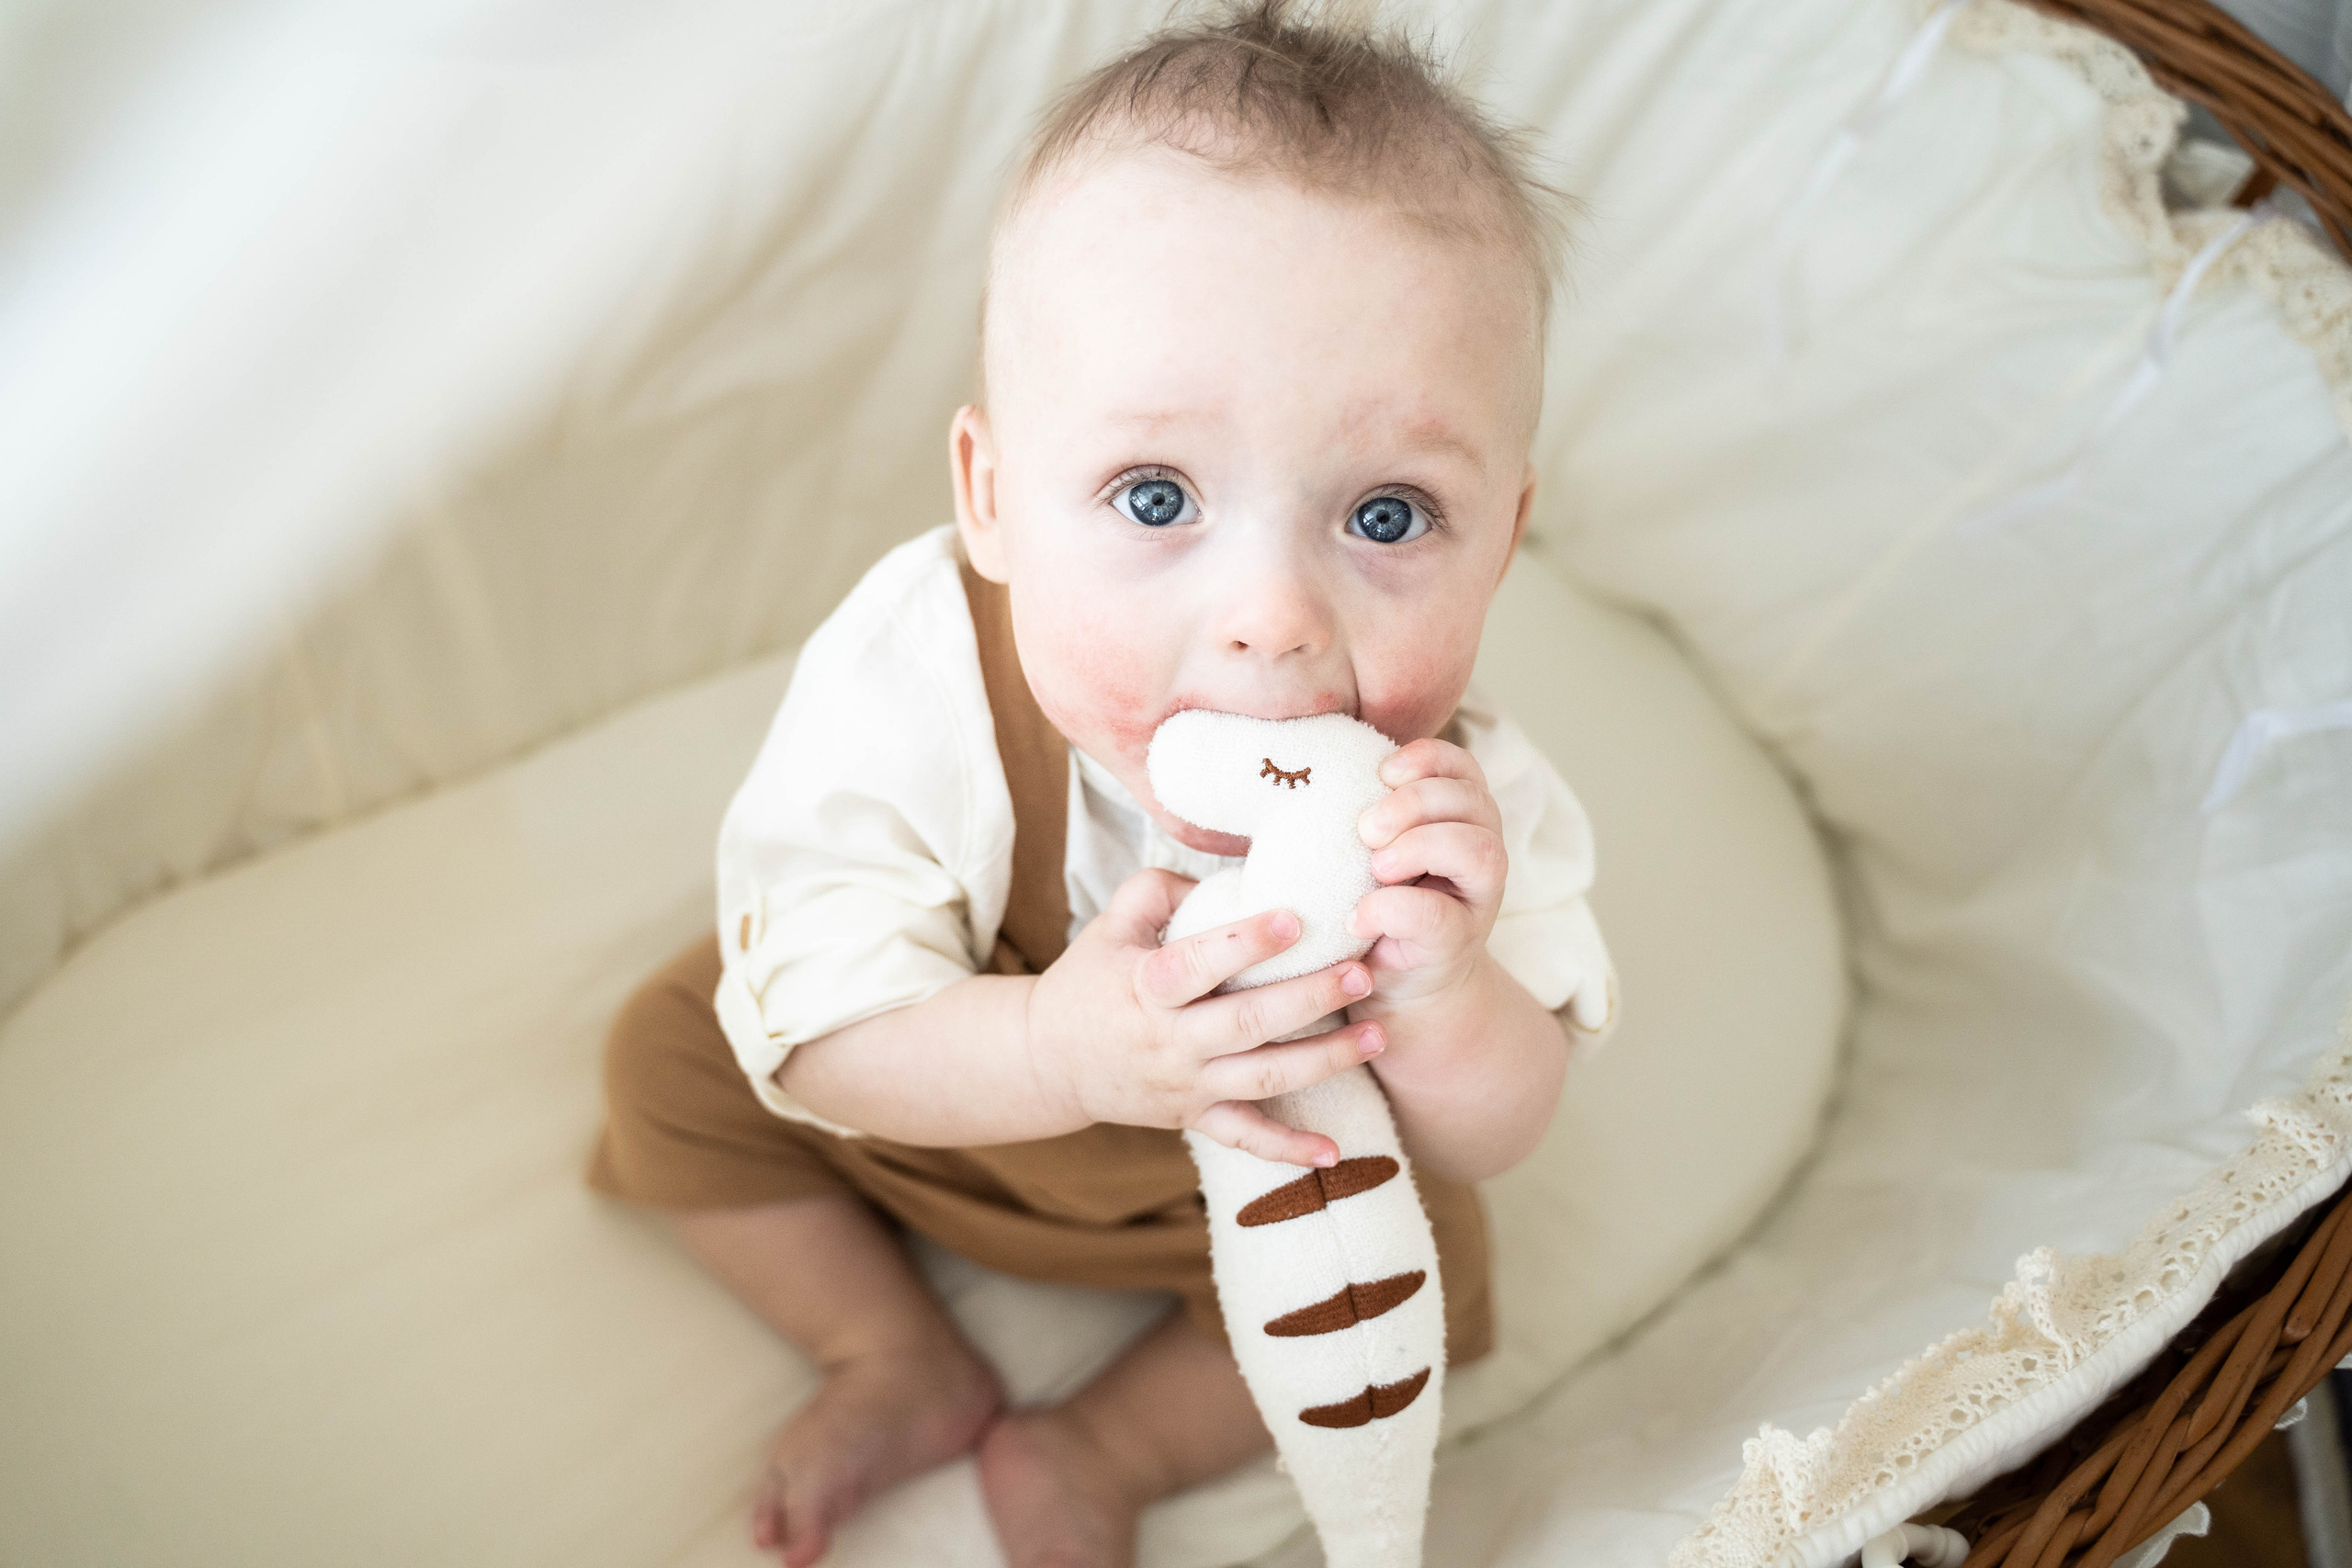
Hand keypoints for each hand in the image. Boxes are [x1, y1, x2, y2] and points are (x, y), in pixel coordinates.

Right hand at [1026, 869, 1385, 1166]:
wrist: (1046, 1061)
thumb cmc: (1088, 980)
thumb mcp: (1110, 923)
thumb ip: (1160, 889)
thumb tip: (1227, 873)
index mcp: (1146, 986)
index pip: (1200, 963)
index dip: (1247, 942)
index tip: (1296, 917)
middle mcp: (1170, 1041)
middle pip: (1249, 1023)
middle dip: (1310, 999)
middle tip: (1362, 973)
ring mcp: (1186, 1085)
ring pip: (1264, 1079)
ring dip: (1326, 1060)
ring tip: (1378, 1034)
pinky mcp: (1195, 1118)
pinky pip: (1247, 1139)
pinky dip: (1290, 1151)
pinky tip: (1335, 1153)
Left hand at [1350, 737, 1507, 1011]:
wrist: (1396, 985)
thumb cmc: (1377, 903)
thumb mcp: (1373, 851)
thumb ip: (1366, 816)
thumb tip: (1307, 773)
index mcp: (1460, 818)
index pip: (1462, 767)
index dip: (1427, 759)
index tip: (1381, 772)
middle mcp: (1480, 851)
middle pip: (1472, 800)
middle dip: (1415, 803)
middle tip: (1366, 830)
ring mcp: (1477, 899)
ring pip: (1478, 850)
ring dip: (1420, 846)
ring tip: (1375, 867)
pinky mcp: (1458, 942)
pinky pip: (1438, 915)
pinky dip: (1392, 909)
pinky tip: (1356, 917)